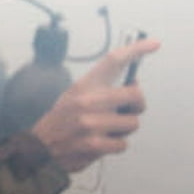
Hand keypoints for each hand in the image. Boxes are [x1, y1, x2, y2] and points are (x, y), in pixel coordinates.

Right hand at [30, 37, 159, 172]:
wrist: (39, 149)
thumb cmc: (61, 122)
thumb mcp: (74, 96)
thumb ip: (101, 90)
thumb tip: (133, 84)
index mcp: (84, 86)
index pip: (113, 61)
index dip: (136, 50)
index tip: (154, 44)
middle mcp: (88, 101)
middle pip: (135, 95)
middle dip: (137, 105)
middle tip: (127, 110)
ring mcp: (92, 123)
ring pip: (132, 123)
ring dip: (123, 129)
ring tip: (105, 131)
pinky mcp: (95, 144)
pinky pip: (123, 143)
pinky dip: (115, 146)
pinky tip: (100, 145)